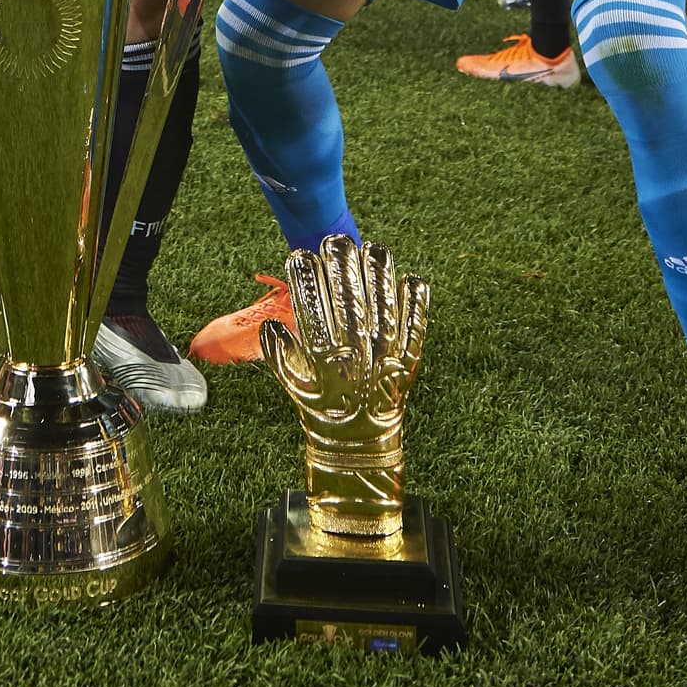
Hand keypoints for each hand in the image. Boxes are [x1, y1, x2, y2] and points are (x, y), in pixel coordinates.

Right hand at [261, 234, 428, 538]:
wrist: (358, 445)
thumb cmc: (320, 410)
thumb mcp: (292, 385)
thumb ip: (279, 355)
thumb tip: (270, 325)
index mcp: (324, 357)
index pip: (311, 309)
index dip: (305, 280)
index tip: (300, 254)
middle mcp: (355, 354)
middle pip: (348, 301)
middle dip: (340, 267)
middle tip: (334, 240)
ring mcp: (384, 356)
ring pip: (382, 308)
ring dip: (379, 276)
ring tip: (374, 247)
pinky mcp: (407, 362)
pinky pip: (415, 329)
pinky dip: (416, 305)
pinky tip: (413, 279)